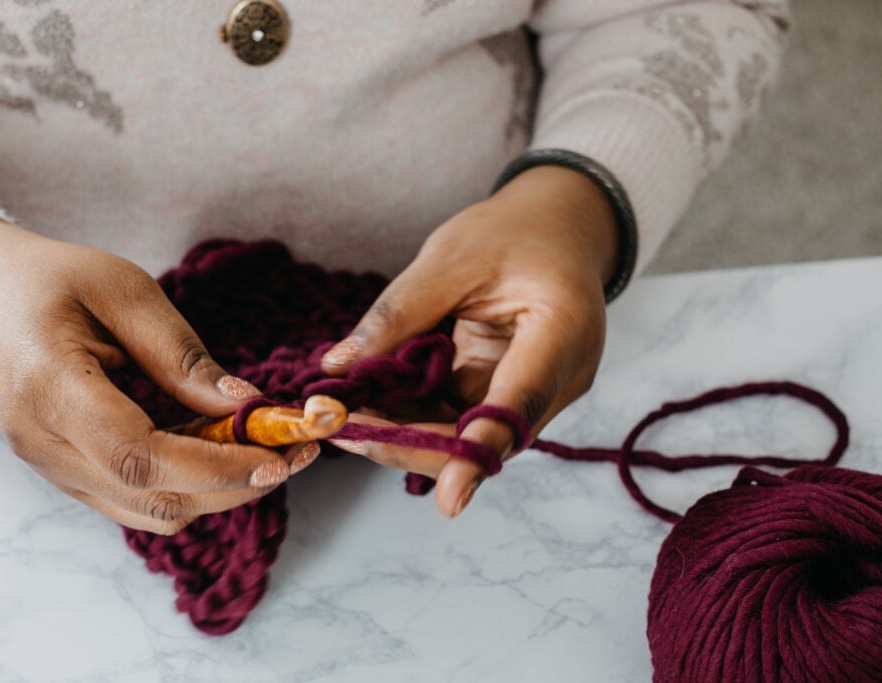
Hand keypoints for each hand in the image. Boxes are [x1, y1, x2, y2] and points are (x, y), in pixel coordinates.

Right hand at [0, 216, 315, 533]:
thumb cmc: (44, 279)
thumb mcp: (118, 288)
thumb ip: (179, 353)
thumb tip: (245, 404)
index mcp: (48, 388)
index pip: (140, 455)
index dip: (216, 466)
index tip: (278, 456)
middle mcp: (42, 444)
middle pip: (152, 498)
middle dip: (235, 487)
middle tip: (296, 454)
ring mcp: (49, 467)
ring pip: (148, 511)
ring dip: (217, 494)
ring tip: (266, 451)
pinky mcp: (63, 473)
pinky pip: (133, 502)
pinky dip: (187, 489)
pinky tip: (219, 453)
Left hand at [322, 165, 618, 516]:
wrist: (556, 228)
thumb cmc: (512, 232)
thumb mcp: (451, 257)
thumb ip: (398, 314)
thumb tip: (340, 369)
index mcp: (562, 330)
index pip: (519, 403)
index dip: (478, 451)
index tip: (450, 498)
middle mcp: (561, 377)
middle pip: (488, 437)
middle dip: (414, 442)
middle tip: (346, 430)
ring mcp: (540, 393)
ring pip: (469, 438)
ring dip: (408, 433)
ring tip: (348, 414)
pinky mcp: (513, 395)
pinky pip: (462, 420)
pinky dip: (417, 416)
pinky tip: (375, 403)